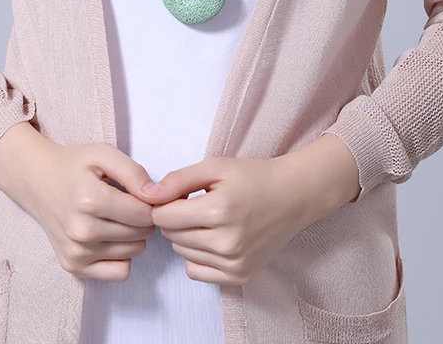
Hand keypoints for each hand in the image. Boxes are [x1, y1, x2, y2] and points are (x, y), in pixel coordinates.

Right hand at [0, 123, 158, 281]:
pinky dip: (122, 256)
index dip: (150, 201)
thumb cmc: (74, 165)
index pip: (144, 213)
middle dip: (143, 218)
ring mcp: (76, 252)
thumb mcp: (103, 154)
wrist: (37, 181)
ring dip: (133, 236)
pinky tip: (111, 237)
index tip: (141, 193)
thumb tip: (156, 195)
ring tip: (118, 217)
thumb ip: (133, 171)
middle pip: (140, 234)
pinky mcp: (74, 266)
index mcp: (90, 199)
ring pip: (134, 252)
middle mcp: (81, 231)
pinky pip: (120, 272)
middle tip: (129, 203)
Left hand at [136, 152, 329, 286]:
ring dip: (186, 236)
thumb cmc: (254, 176)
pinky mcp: (241, 276)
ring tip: (207, 219)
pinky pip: (197, 272)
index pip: (165, 217)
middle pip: (172, 236)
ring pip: (183, 253)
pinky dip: (197, 256)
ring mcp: (235, 263)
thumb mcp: (216, 166)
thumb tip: (149, 196)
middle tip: (194, 204)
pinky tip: (212, 238)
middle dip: (175, 219)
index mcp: (220, 210)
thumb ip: (179, 179)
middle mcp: (227, 242)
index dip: (164, 203)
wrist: (293, 196)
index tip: (176, 195)